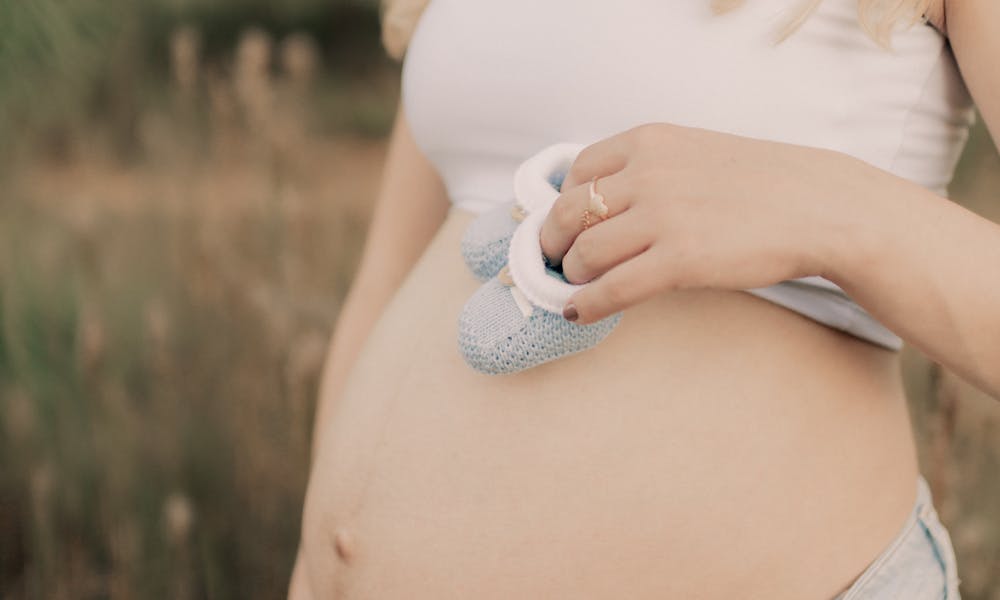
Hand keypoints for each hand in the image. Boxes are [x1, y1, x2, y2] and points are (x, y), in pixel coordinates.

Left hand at [541, 123, 863, 323]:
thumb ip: (648, 169)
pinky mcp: (680, 260)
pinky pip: (611, 289)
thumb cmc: (762, 184)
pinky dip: (585, 304)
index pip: (578, 172)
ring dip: (573, 275)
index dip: (563, 204)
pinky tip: (579, 313)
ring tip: (581, 287)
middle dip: (553, 243)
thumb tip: (600, 205)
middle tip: (555, 262)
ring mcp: (663, 216)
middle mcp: (648, 173)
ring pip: (584, 252)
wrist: (821, 206)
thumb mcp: (695, 152)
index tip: (566, 227)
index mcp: (649, 141)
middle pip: (569, 213)